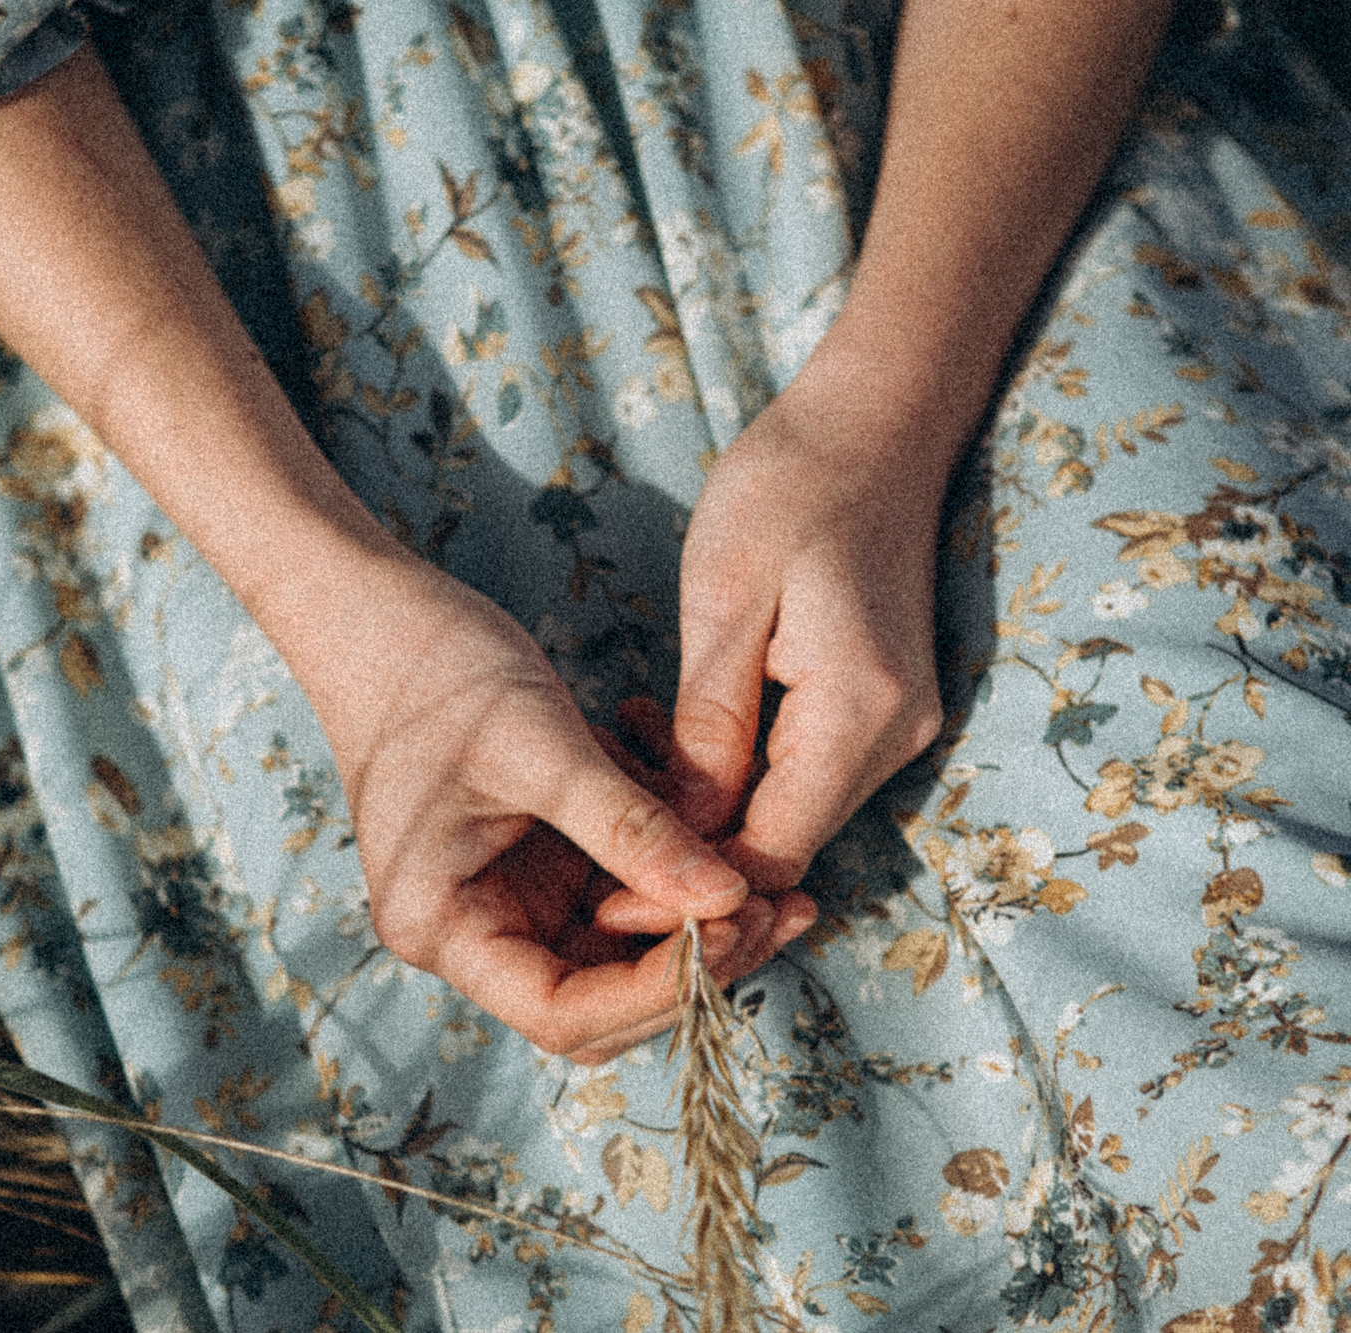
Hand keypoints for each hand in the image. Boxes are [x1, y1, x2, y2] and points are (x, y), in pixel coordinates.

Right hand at [282, 556, 810, 1063]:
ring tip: (780, 884)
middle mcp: (474, 930)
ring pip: (623, 952)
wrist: (378, 610)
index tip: (731, 931)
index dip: (654, 993)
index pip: (562, 1013)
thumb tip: (727, 901)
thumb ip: (632, 831)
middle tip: (779, 911)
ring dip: (699, 923)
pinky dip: (676, 870)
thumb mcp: (542, 750)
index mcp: (444, 925)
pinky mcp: (539, 859)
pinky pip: (622, 890)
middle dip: (691, 967)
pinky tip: (723, 827)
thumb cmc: (432, 674)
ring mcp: (508, 897)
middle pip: (601, 999)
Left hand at [599, 379, 951, 928]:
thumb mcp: (724, 600)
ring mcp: (895, 727)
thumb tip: (684, 827)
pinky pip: (797, 776)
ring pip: (785, 817)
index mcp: (859, 713)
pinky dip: (728, 775)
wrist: (874, 423)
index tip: (605, 898)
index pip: (772, 855)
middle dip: (684, 856)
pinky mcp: (877, 710)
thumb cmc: (788, 489)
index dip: (689, 891)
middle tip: (585, 841)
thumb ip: (708, 722)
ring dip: (698, 811)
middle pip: (782, 850)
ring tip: (611, 760)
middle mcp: (894, 738)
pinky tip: (661, 732)